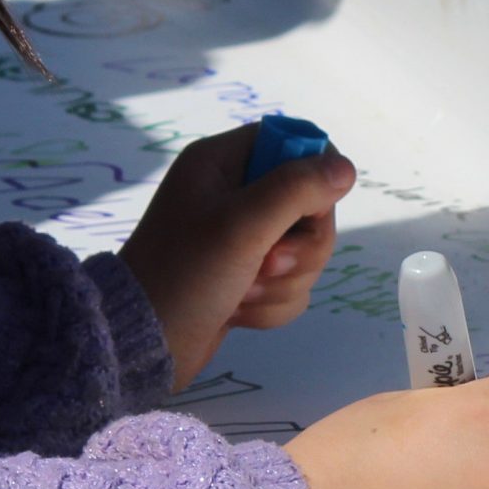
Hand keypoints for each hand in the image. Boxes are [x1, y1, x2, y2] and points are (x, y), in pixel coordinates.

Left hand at [119, 125, 355, 387]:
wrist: (144, 343)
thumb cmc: (186, 274)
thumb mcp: (243, 224)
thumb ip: (297, 189)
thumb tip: (345, 168)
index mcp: (223, 162)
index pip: (295, 145)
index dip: (314, 178)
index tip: (309, 211)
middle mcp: (234, 194)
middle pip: (311, 207)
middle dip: (298, 248)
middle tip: (266, 264)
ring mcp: (242, 238)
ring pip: (305, 252)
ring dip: (284, 282)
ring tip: (243, 294)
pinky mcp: (247, 277)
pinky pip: (291, 285)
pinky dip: (272, 304)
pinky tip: (238, 312)